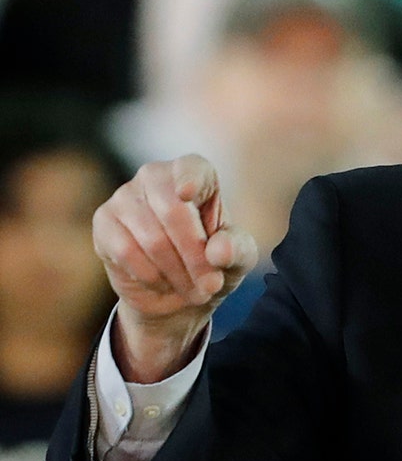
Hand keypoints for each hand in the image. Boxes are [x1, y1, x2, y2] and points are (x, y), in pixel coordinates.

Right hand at [92, 155, 257, 381]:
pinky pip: (126, 251)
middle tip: (211, 285)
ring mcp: (125, 196)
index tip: (187, 194)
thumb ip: (236, 250)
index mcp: (195, 174)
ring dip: (177, 272)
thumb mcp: (238, 258)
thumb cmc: (213, 263)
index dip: (190, 179)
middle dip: (195, 256)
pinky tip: (162, 283)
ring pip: (151, 238)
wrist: (177, 293)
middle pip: (173, 212)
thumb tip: (218, 252)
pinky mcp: (104, 221)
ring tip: (193, 290)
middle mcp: (156, 176)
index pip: (192, 168)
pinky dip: (150, 275)